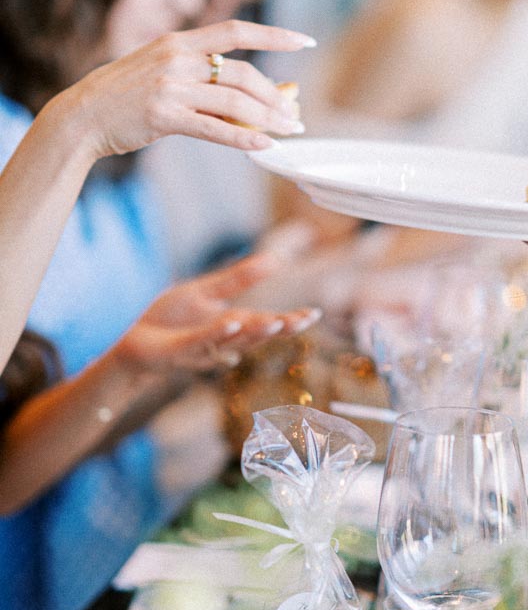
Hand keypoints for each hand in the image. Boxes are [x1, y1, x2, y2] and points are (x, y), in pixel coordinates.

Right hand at [58, 19, 314, 159]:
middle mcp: (176, 59)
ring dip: (268, 119)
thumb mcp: (161, 71)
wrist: (82, 115)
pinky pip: (214, 129)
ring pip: (234, 102)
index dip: (275, 35)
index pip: (236, 31)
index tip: (305, 42)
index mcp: (179, 42)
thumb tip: (249, 97)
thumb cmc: (126, 96)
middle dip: (276, 96)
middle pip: (243, 74)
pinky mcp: (163, 117)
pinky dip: (243, 138)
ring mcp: (169, 87)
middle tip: (296, 115)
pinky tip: (264, 146)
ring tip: (288, 131)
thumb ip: (199, 76)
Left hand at [112, 251, 320, 374]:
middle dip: (281, 329)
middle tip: (307, 320)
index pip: (266, 324)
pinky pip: (200, 341)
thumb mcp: (205, 292)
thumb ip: (238, 278)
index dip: (290, 321)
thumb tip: (275, 259)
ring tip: (279, 322)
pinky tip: (232, 321)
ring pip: (234, 340)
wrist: (132, 345)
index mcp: (231, 326)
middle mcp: (222, 341)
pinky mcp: (178, 350)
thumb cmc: (169, 320)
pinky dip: (217, 332)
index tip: (314, 314)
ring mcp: (201, 348)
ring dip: (256, 331)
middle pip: (256, 335)